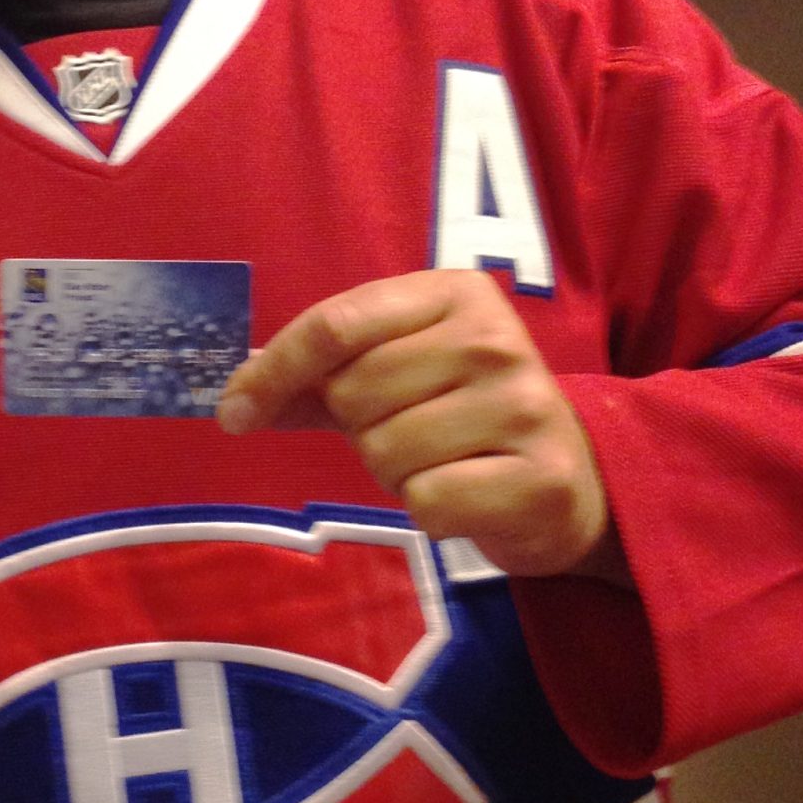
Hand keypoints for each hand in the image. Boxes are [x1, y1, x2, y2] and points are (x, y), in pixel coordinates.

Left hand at [217, 268, 620, 580]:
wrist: (570, 479)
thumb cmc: (465, 417)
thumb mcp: (398, 375)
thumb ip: (319, 378)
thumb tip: (234, 395)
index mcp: (456, 293)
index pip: (336, 324)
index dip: (274, 371)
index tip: (232, 413)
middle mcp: (494, 338)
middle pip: (354, 393)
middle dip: (360, 427)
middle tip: (409, 431)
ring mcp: (522, 404)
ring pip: (384, 452)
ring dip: (395, 472)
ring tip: (442, 461)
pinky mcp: (536, 476)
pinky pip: (424, 501)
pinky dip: (428, 509)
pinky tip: (466, 493)